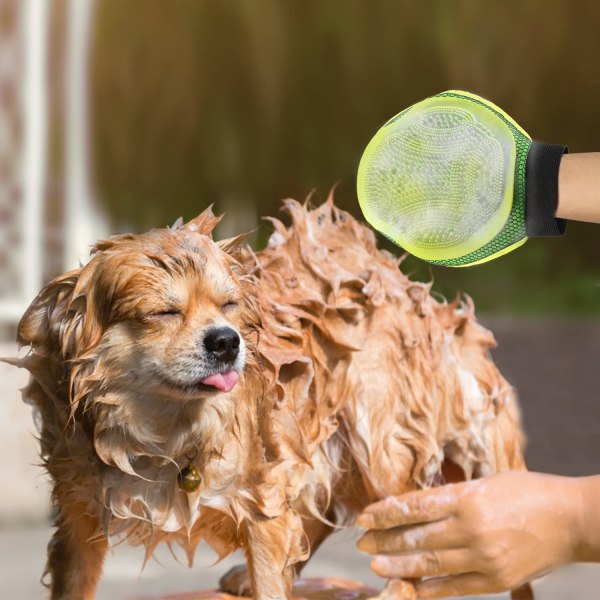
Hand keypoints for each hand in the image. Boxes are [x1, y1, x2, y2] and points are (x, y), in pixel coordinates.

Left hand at [357, 471, 585, 597]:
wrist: (571, 520)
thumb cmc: (527, 491)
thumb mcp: (485, 482)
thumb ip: (453, 495)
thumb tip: (417, 505)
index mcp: (467, 497)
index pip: (414, 506)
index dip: (385, 513)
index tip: (364, 516)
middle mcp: (471, 528)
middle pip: (416, 537)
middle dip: (385, 540)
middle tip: (362, 542)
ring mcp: (484, 557)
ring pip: (430, 564)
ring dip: (399, 565)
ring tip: (376, 564)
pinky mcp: (497, 580)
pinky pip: (455, 587)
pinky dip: (430, 589)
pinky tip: (411, 587)